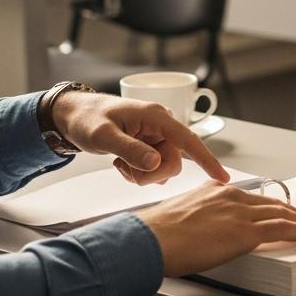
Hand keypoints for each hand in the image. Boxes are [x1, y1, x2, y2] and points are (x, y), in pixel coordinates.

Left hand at [52, 91, 228, 184]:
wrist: (73, 117)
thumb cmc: (87, 119)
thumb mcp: (103, 135)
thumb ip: (130, 150)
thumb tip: (155, 164)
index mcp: (155, 117)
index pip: (188, 140)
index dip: (207, 160)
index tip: (223, 178)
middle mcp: (161, 126)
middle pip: (174, 162)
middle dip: (151, 174)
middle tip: (126, 170)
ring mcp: (156, 137)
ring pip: (164, 169)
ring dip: (143, 174)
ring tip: (120, 164)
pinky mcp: (149, 146)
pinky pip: (154, 169)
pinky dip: (138, 173)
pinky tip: (122, 163)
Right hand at [138, 181, 295, 276]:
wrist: (150, 240)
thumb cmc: (156, 235)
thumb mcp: (179, 218)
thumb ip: (196, 221)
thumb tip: (199, 234)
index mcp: (212, 191)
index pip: (250, 197)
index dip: (268, 205)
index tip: (278, 210)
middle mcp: (229, 196)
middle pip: (270, 203)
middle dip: (291, 211)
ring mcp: (238, 213)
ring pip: (281, 214)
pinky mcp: (244, 232)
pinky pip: (282, 229)